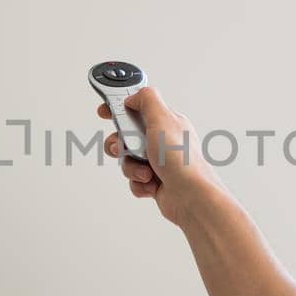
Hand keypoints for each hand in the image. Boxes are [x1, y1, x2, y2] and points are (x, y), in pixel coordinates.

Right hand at [97, 86, 220, 227]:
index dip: (120, 108)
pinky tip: (151, 185)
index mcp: (166, 122)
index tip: (104, 111)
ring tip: (146, 172)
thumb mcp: (162, 119)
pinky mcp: (155, 181)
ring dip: (132, 167)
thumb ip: (147, 100)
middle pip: (126, 136)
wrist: (190, 197)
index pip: (139, 108)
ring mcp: (159, 162)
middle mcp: (162, 141)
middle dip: (121, 145)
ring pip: (128, 160)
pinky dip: (139, 184)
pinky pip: (133, 180)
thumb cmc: (182, 161)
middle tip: (125, 148)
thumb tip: (133, 97)